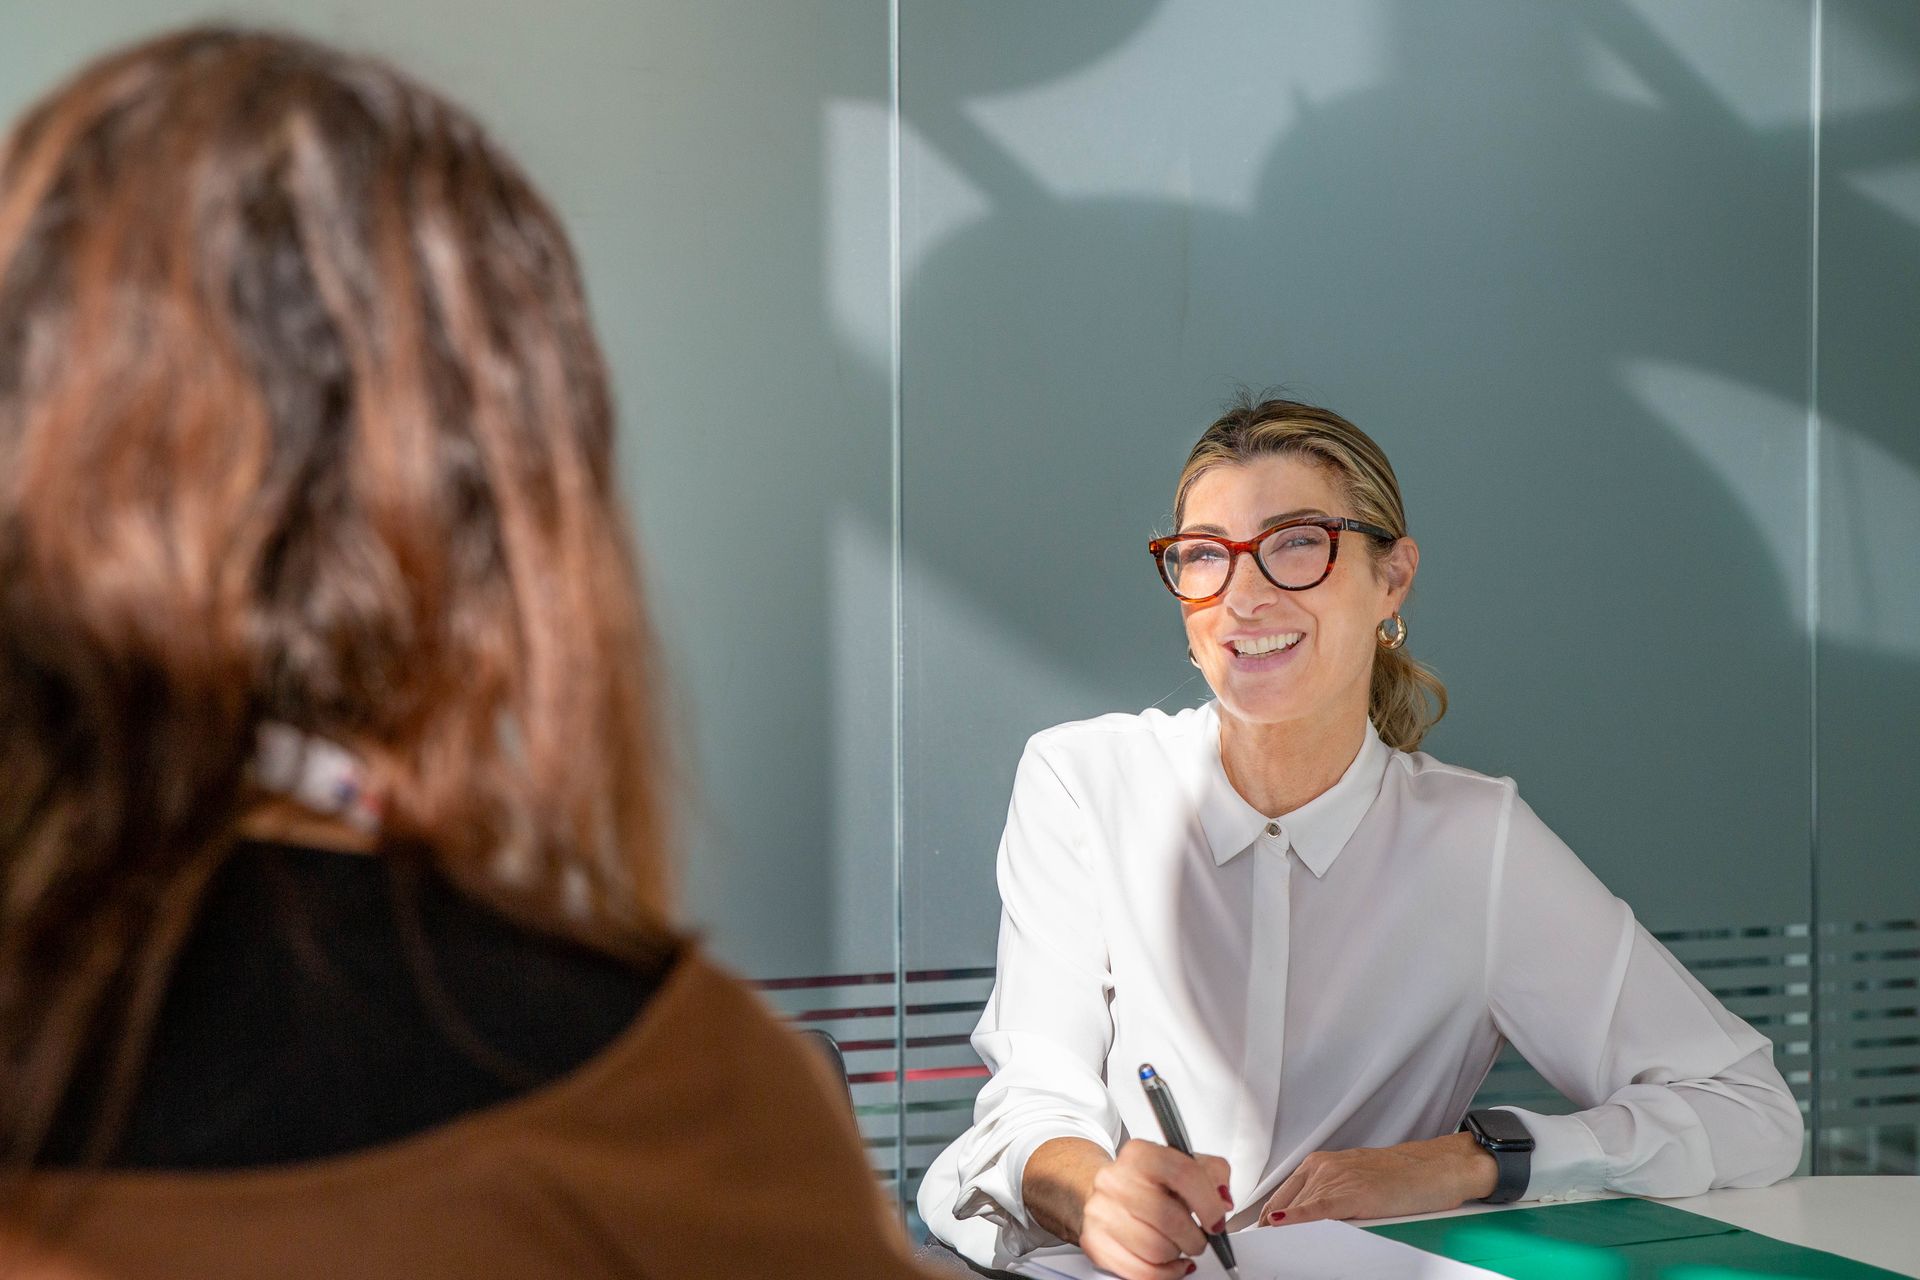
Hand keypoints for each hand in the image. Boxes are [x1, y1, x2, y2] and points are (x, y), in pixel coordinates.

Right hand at [1033, 1137, 1232, 1279]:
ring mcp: (1101, 1211)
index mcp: (1140, 1154)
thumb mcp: (1184, 1165)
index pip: (1184, 1174)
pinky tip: (1170, 1263)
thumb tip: (1222, 1200)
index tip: (1217, 1221)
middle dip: (1194, 1237)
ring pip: (1156, 1250)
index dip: (1209, 1204)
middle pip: (1169, 1218)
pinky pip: (1141, 1273)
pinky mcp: (1096, 1241)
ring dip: (1177, 1254)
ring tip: (1178, 1245)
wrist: (1112, 1191)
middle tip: (1199, 1237)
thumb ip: (1213, 1175)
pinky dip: (1165, 1274)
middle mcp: (1115, 1180)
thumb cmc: (1151, 1182)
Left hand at [1258, 1132, 1497, 1226]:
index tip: (1251, 1236)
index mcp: (1319, 1165)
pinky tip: (1281, 1226)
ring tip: (1264, 1250)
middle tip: (1253, 1249)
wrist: (1435, 1169)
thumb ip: (1326, 1200)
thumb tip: (1300, 1224)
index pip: (1279, 1196)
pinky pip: (1317, 1209)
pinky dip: (1297, 1220)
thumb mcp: (1354, 1184)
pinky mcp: (1352, 1193)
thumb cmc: (1402, 1178)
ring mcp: (1335, 1179)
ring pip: (1296, 1209)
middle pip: (1281, 1205)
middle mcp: (1322, 1168)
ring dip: (1280, 1232)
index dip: (1264, 1220)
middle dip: (1268, 1230)